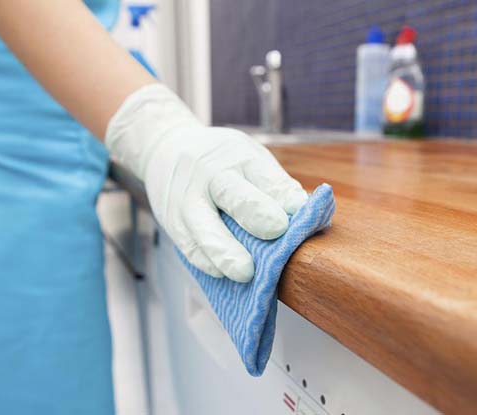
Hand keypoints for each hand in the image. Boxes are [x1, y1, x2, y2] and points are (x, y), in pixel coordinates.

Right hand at [105, 84, 307, 281]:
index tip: (300, 208)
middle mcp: (211, 176)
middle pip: (232, 194)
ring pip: (204, 227)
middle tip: (277, 230)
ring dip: (225, 251)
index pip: (264, 175)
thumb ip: (275, 185)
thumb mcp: (248, 156)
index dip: (283, 193)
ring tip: (245, 273)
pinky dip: (206, 261)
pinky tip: (222, 274)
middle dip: (255, 212)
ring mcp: (188, 200)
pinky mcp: (172, 223)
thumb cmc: (222, 160)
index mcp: (239, 157)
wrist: (165, 148)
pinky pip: (188, 246)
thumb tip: (311, 217)